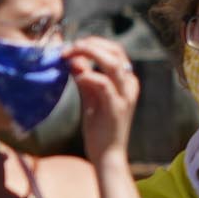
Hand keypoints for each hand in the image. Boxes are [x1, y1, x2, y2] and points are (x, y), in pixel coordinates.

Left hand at [65, 35, 139, 159]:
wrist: (107, 154)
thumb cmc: (100, 128)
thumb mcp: (91, 97)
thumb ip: (85, 78)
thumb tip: (74, 59)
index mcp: (126, 81)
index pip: (114, 50)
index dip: (93, 43)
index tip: (73, 46)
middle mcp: (129, 85)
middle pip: (115, 51)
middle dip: (90, 44)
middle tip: (68, 48)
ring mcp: (125, 96)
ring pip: (112, 62)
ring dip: (89, 53)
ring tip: (70, 55)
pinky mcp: (116, 107)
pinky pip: (103, 83)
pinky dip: (87, 76)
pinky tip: (76, 77)